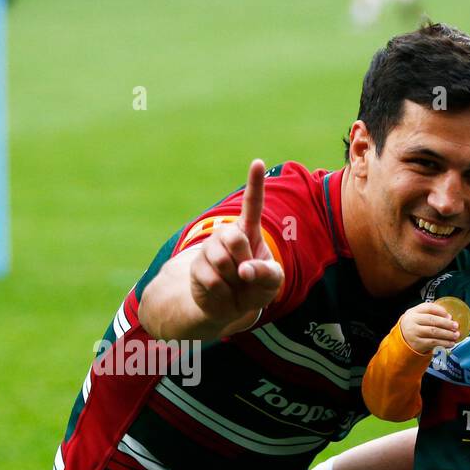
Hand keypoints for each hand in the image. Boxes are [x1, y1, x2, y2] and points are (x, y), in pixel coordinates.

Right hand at [188, 159, 283, 329]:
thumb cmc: (256, 288)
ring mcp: (209, 249)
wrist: (230, 306)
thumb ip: (267, 274)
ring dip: (233, 280)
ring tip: (234, 283)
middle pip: (235, 238)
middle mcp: (227, 234)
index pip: (252, 206)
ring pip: (223, 261)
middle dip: (244, 261)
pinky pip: (214, 280)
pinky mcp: (196, 266)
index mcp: (248, 232)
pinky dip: (224, 293)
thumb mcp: (272, 283)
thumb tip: (244, 271)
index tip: (257, 162)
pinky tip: (223, 292)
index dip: (255, 184)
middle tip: (245, 274)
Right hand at [400, 302, 460, 354]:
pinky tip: (451, 343)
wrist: (403, 340)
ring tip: (456, 335)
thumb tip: (450, 318)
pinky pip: (433, 343)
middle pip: (432, 320)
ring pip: (434, 332)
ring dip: (447, 334)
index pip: (428, 307)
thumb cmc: (416, 326)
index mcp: (414, 311)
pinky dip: (444, 343)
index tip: (450, 316)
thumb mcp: (418, 316)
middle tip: (456, 326)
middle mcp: (412, 321)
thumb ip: (431, 313)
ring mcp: (414, 333)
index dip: (441, 311)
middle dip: (446, 323)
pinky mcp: (418, 344)